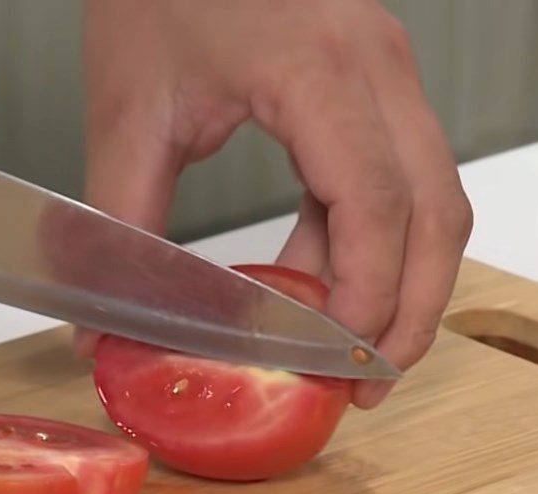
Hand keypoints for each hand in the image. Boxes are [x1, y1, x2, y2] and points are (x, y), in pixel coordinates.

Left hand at [80, 0, 471, 407]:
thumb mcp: (130, 107)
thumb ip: (114, 220)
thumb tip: (100, 319)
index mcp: (317, 69)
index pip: (375, 204)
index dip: (367, 297)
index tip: (337, 360)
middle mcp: (374, 69)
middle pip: (436, 213)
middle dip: (411, 312)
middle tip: (368, 380)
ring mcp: (386, 74)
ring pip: (435, 201)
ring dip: (406, 285)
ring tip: (356, 349)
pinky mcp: (374, 87)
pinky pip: (402, 181)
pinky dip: (377, 246)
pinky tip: (327, 282)